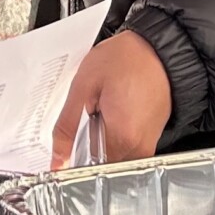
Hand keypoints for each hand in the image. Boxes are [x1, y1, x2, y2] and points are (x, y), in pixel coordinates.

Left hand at [51, 29, 172, 166]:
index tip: (73, 138)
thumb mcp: (83, 86)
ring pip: (117, 156)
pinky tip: (118, 110)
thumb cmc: (125, 58)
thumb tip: (56, 159)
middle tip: (92, 115)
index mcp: (122, 137)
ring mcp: (150, 142)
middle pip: (104, 163)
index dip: (75, 155)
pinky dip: (118, 134)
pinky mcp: (155, 134)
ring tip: (107, 110)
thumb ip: (65, 126)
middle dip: (91, 146)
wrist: (157, 45)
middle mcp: (140, 146)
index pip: (90, 168)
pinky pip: (129, 146)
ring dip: (105, 139)